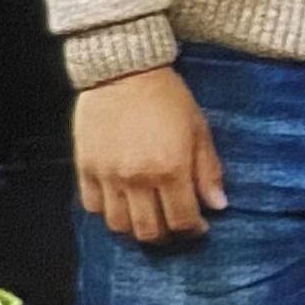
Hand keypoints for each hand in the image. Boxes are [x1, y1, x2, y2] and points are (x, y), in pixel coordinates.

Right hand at [77, 66, 227, 245]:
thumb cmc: (167, 96)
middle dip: (165, 235)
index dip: (193, 229)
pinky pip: (93, 206)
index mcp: (170, 168)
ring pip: (119, 225)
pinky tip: (120, 201)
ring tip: (146, 216)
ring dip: (135, 228)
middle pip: (149, 231)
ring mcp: (108, 175)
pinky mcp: (86, 167)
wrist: (124, 69)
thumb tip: (218, 206)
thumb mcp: (198, 128)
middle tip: (172, 225)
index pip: (181, 221)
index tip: (198, 225)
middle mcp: (137, 178)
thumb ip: (208, 170)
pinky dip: (107, 211)